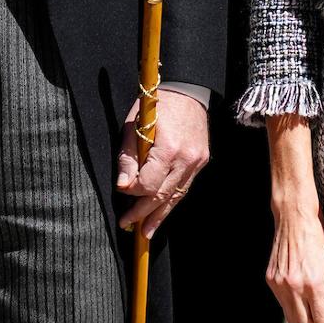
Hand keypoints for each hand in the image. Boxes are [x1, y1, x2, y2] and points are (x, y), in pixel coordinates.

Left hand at [115, 89, 208, 237]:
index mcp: (168, 149)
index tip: (122, 191)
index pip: (148, 184)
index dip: (133, 192)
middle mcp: (185, 159)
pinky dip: (172, 200)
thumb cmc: (156, 105)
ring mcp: (196, 162)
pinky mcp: (201, 161)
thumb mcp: (134, 125)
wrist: (186, 90)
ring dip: (159, 215)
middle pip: (162, 195)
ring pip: (176, 196)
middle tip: (127, 225)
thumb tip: (123, 187)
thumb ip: (128, 158)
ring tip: (146, 231)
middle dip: (143, 213)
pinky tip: (162, 211)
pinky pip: (184, 187)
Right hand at [266, 202, 323, 322]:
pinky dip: (292, 305)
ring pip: (292, 318)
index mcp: (314, 284)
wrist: (294, 217)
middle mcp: (294, 287)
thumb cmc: (319, 238)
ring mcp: (280, 284)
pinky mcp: (271, 279)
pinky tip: (301, 297)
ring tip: (314, 314)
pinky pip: (282, 303)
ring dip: (304, 320)